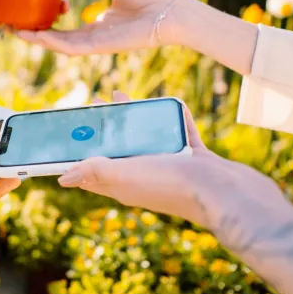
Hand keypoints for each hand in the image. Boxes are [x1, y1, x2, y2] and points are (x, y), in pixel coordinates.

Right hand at [16, 0, 181, 55]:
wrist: (170, 13)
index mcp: (99, 24)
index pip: (67, 28)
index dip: (47, 23)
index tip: (32, 14)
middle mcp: (95, 36)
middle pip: (59, 39)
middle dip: (37, 35)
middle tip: (15, 27)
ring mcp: (98, 44)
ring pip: (61, 46)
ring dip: (40, 41)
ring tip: (19, 33)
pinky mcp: (102, 46)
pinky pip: (73, 48)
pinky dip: (55, 43)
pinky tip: (39, 36)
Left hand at [58, 91, 292, 293]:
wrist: (228, 194)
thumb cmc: (173, 186)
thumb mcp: (125, 176)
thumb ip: (96, 173)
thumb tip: (64, 178)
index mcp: (125, 183)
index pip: (94, 169)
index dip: (79, 152)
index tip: (68, 129)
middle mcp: (146, 176)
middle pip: (120, 150)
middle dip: (106, 129)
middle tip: (95, 104)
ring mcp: (173, 168)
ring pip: (148, 140)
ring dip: (137, 121)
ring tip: (124, 98)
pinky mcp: (197, 159)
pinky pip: (182, 134)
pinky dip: (176, 119)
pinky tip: (173, 103)